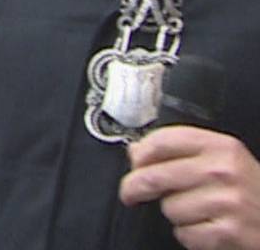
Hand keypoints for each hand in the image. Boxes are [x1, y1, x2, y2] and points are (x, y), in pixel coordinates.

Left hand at [121, 126, 259, 249]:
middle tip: (130, 194)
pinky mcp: (228, 232)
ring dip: (176, 214)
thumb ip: (182, 150)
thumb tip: (136, 151)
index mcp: (221, 147)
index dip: (140, 154)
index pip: (163, 141)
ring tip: (198, 211)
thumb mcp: (224, 158)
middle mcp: (223, 171)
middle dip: (135, 187)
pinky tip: (206, 227)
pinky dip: (190, 235)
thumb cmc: (250, 189)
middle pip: (155, 176)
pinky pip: (185, 233)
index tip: (133, 164)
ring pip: (169, 208)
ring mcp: (227, 203)